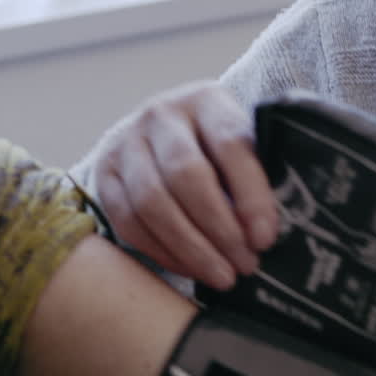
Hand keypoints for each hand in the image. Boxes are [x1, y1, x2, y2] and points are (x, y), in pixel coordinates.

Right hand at [89, 82, 278, 288]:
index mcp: (207, 100)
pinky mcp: (104, 174)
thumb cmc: (221, 148)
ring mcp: (125, 143)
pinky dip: (162, 252)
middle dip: (219, 228)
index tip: (266, 238)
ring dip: (191, 248)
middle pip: (186, 175)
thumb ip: (262, 175)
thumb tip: (271, 232)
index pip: (231, 144)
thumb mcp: (246, 144)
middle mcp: (160, 115)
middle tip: (245, 264)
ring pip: (151, 202)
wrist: (165, 134)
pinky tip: (191, 269)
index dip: (250, 196)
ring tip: (222, 276)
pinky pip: (128, 221)